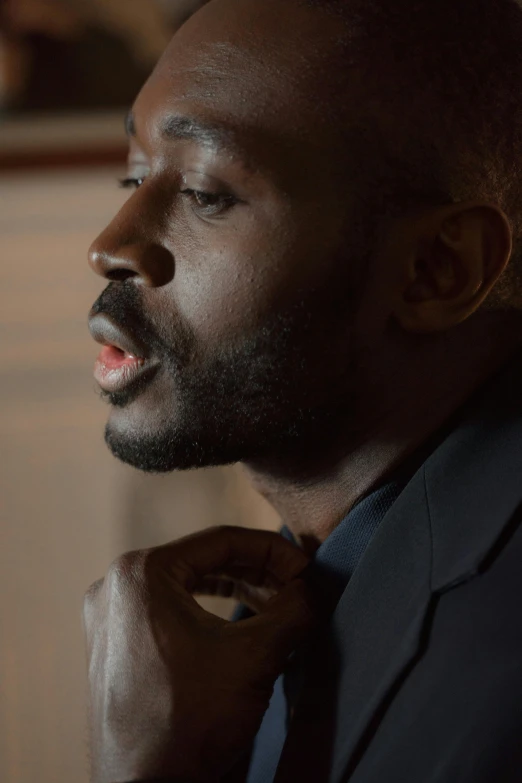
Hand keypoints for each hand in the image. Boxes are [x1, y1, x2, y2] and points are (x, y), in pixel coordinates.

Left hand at [83, 525, 315, 782]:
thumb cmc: (190, 721)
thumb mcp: (256, 655)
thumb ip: (294, 608)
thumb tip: (313, 589)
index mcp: (139, 573)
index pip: (221, 541)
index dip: (273, 551)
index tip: (306, 569)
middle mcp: (115, 588)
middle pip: (203, 561)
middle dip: (257, 572)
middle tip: (296, 587)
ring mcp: (110, 619)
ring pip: (187, 586)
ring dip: (237, 591)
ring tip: (278, 605)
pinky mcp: (114, 647)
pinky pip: (169, 612)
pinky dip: (209, 612)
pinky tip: (243, 624)